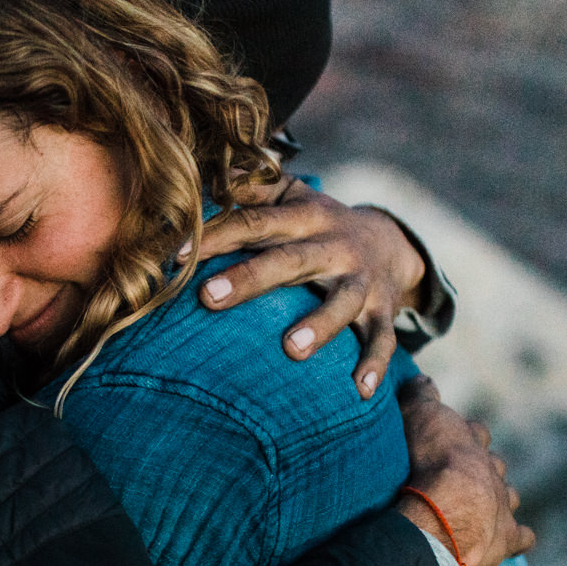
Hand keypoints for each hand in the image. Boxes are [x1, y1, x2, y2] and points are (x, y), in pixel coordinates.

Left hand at [188, 177, 427, 399]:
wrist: (391, 242)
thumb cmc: (319, 224)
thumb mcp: (292, 195)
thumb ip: (253, 185)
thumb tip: (209, 174)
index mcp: (304, 215)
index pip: (253, 222)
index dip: (215, 236)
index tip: (175, 256)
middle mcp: (333, 245)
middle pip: (288, 261)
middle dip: (249, 278)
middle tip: (208, 297)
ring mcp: (360, 280)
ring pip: (342, 301)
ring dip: (319, 324)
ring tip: (291, 350)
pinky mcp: (383, 309)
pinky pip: (382, 338)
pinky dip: (375, 363)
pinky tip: (361, 390)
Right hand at [393, 376, 534, 565]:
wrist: (447, 508)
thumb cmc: (430, 459)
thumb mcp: (419, 416)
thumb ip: (421, 396)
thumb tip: (422, 378)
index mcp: (470, 443)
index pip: (473, 431)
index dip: (465, 434)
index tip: (454, 437)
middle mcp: (490, 471)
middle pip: (493, 464)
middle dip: (483, 468)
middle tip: (465, 476)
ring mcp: (501, 504)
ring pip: (508, 496)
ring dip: (500, 499)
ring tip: (485, 507)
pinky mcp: (505, 536)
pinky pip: (520, 536)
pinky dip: (519, 538)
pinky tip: (517, 540)